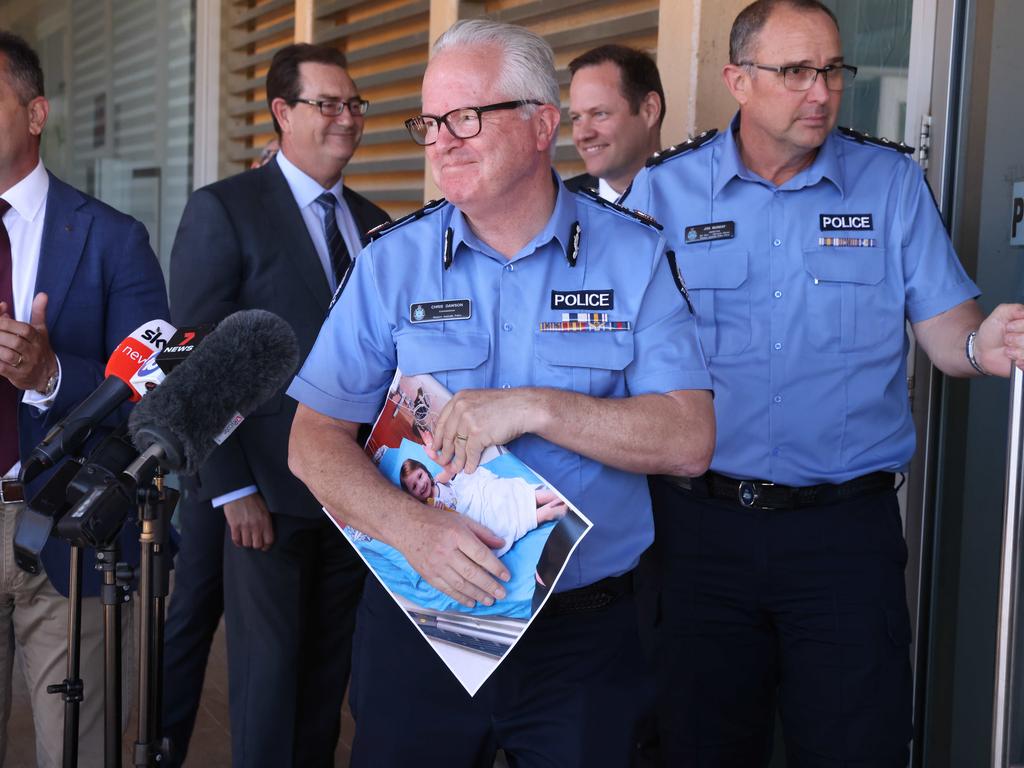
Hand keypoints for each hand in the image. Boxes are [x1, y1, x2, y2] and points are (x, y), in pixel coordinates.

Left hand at [0, 293, 56, 391]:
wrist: (47, 375)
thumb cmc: (39, 349)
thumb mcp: (41, 330)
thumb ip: (38, 312)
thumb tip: (42, 295)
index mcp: (37, 339)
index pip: (24, 329)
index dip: (8, 324)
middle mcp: (33, 352)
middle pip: (15, 342)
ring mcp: (26, 365)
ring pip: (8, 355)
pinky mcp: (18, 376)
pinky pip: (3, 369)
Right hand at [223, 493, 274, 549]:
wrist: (239, 492)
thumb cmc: (253, 499)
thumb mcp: (264, 509)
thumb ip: (266, 522)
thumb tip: (266, 533)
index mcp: (265, 521)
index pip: (269, 540)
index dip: (266, 546)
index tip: (264, 547)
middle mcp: (256, 525)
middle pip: (257, 545)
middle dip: (256, 545)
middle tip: (254, 543)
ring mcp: (245, 526)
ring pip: (247, 544)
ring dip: (246, 543)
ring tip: (246, 540)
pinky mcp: (235, 525)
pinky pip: (236, 540)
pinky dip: (238, 542)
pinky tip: (239, 540)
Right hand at [395, 505, 509, 608]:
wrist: (405, 526)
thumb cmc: (434, 521)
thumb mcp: (461, 519)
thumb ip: (482, 532)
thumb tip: (501, 543)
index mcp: (457, 535)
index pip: (481, 555)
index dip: (496, 567)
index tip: (506, 576)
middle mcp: (446, 551)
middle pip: (472, 573)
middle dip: (490, 585)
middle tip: (502, 593)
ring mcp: (436, 565)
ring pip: (460, 584)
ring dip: (477, 594)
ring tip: (490, 600)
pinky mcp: (429, 575)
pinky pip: (447, 589)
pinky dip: (460, 598)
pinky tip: (471, 601)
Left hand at [427, 388, 538, 474]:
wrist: (523, 407)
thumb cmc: (504, 406)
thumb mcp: (478, 402)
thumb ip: (464, 414)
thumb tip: (455, 435)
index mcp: (459, 399)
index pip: (442, 421)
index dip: (438, 437)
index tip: (435, 448)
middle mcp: (460, 408)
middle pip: (447, 436)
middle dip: (445, 452)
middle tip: (442, 462)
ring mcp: (468, 420)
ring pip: (458, 447)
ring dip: (457, 461)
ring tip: (456, 469)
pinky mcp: (477, 433)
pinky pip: (470, 453)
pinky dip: (470, 464)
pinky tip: (469, 469)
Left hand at [976, 303, 1023, 375]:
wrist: (983, 351)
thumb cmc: (992, 332)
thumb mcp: (1000, 314)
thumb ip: (1013, 309)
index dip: (1020, 326)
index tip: (1009, 327)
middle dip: (1016, 339)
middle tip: (1007, 339)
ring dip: (1017, 351)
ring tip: (1008, 349)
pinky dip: (1021, 361)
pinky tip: (1014, 360)